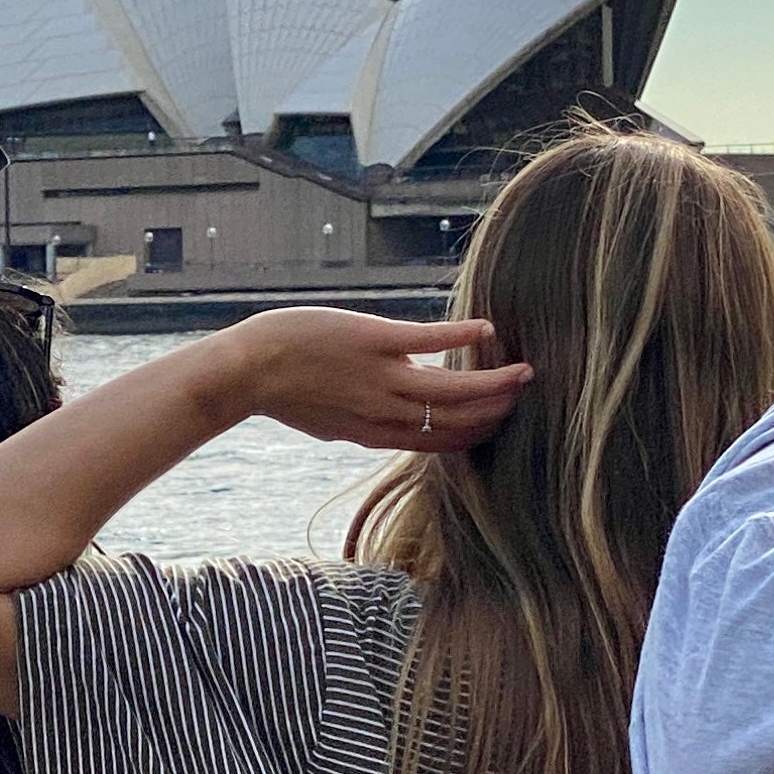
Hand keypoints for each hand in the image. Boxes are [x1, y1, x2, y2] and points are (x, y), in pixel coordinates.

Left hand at [207, 309, 530, 451]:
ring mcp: (381, 377)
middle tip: (526, 396)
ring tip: (525, 371)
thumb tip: (389, 423)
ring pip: (453, 390)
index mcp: (375, 434)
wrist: (248, 368)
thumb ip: (365, 423)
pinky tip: (486, 329)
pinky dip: (461, 336)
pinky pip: (429, 342)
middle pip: (455, 420)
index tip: (502, 424)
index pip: (439, 444)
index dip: (476, 436)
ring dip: (494, 382)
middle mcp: (385, 412)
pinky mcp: (374, 341)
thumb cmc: (284, 392)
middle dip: (495, 412)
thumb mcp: (329, 422)